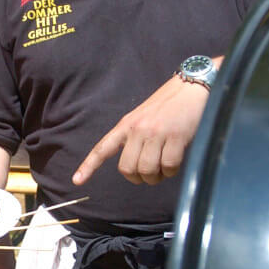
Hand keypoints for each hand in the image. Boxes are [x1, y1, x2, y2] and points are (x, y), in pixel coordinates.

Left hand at [72, 75, 211, 186]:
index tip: (76, 181)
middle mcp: (137, 129)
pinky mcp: (175, 136)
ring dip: (156, 177)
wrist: (192, 86)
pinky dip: (172, 171)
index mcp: (126, 124)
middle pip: (127, 169)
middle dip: (138, 178)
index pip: (103, 148)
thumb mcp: (143, 117)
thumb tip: (135, 167)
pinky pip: (168, 167)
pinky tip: (175, 162)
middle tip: (149, 175)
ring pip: (147, 171)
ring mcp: (156, 132)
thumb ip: (134, 137)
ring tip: (164, 168)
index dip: (89, 166)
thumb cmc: (170, 104)